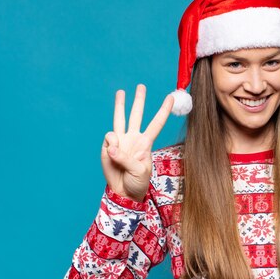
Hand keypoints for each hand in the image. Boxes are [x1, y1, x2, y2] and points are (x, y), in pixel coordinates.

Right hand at [100, 84, 173, 201]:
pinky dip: (111, 145)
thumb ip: (126, 158)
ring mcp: (120, 141)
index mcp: (146, 142)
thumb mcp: (139, 170)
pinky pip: (109, 138)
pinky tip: (113, 154)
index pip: (157, 123)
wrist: (123, 192)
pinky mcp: (108, 146)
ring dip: (120, 105)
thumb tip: (112, 146)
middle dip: (139, 100)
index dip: (164, 110)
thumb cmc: (137, 182)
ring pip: (120, 118)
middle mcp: (134, 138)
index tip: (171, 97)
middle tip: (141, 86)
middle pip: (137, 115)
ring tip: (121, 92)